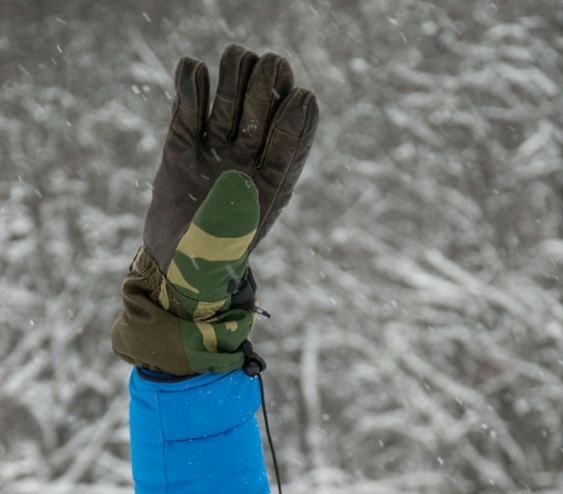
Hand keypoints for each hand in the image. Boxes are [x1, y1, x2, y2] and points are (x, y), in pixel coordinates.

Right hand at [144, 45, 318, 275]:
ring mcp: (214, 152)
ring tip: (231, 61)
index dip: (297, 115)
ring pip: (229, 99)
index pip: (292, 138)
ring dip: (233, 77)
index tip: (301, 96)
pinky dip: (190, 84)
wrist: (169, 270)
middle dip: (264, 87)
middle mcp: (247, 162)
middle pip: (261, 109)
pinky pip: (189, 107)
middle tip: (266, 69)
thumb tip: (235, 174)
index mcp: (272, 183)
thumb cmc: (210, 262)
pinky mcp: (181, 145)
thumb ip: (242, 198)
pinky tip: (193, 71)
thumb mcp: (232, 236)